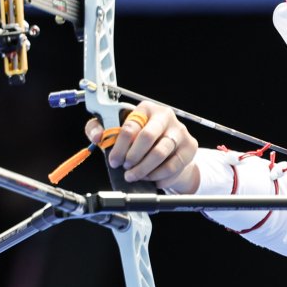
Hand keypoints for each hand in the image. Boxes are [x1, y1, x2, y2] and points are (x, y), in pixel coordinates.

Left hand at [85, 101, 199, 192]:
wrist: (168, 149)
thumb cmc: (140, 139)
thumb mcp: (118, 130)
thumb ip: (99, 129)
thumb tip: (97, 136)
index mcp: (146, 108)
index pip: (130, 125)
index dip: (119, 146)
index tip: (114, 160)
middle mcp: (165, 116)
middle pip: (147, 137)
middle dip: (133, 156)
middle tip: (126, 167)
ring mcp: (179, 131)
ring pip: (159, 153)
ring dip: (143, 169)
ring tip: (134, 175)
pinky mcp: (189, 147)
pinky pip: (172, 166)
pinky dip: (157, 176)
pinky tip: (149, 177)